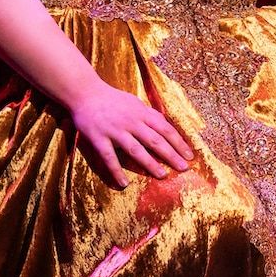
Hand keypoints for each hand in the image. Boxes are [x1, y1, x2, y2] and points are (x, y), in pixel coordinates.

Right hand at [71, 83, 193, 188]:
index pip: (165, 129)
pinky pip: (109, 157)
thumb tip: (165, 124)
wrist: (85, 93)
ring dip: (150, 163)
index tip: (189, 155)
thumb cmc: (112, 99)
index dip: (179, 142)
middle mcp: (131, 121)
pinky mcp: (99, 138)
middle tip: (183, 168)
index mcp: (141, 112)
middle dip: (171, 155)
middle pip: (155, 140)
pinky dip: (117, 171)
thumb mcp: (134, 102)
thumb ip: (148, 114)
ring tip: (162, 175)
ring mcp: (115, 130)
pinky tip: (124, 183)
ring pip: (136, 149)